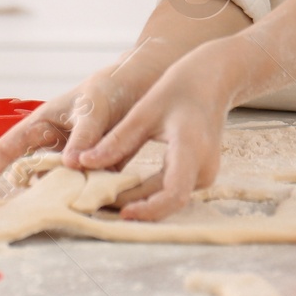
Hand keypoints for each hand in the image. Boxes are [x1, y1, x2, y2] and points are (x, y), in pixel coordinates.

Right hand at [0, 61, 158, 197]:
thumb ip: (83, 135)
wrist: (141, 86)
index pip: (7, 149)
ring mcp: (75, 161)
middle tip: (40, 209)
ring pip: (62, 187)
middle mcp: (54, 147)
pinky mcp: (99, 171)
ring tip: (80, 199)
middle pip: (34, 176)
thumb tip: (71, 166)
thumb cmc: (107, 88)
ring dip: (68, 196)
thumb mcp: (93, 108)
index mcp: (41, 126)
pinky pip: (91, 190)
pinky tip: (107, 198)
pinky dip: (95, 196)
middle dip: (34, 194)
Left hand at [74, 36, 245, 220]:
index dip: (147, 209)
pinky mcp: (199, 173)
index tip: (121, 214)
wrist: (211, 82)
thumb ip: (116, 141)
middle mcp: (204, 167)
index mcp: (191, 149)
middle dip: (135, 205)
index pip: (173, 194)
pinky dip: (148, 192)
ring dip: (140, 200)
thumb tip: (84, 163)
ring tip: (106, 196)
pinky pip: (172, 189)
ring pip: (169, 197)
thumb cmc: (178, 89)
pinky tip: (123, 188)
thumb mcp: (143, 112)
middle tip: (99, 203)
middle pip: (168, 200)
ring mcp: (205, 173)